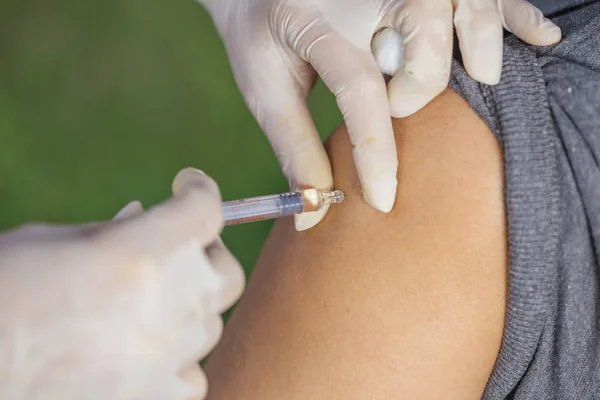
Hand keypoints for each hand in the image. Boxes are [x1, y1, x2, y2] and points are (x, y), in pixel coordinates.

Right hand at [0, 168, 243, 399]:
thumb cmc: (5, 289)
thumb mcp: (54, 240)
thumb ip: (113, 231)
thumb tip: (142, 218)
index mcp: (140, 253)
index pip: (205, 210)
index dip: (199, 191)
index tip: (188, 187)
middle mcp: (166, 305)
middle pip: (226, 274)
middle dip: (207, 255)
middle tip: (182, 252)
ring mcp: (164, 358)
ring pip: (209, 326)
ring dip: (188, 310)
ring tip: (151, 306)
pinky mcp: (152, 399)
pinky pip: (192, 377)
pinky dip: (176, 363)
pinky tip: (146, 355)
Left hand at [199, 0, 559, 229]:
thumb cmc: (262, 39)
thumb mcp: (264, 91)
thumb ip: (294, 150)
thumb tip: (315, 218)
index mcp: (314, 23)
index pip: (358, 89)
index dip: (375, 151)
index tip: (385, 201)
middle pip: (423, 35)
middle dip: (423, 87)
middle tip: (402, 111)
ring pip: (461, 4)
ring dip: (480, 43)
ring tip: (483, 79)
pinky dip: (512, 15)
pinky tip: (539, 39)